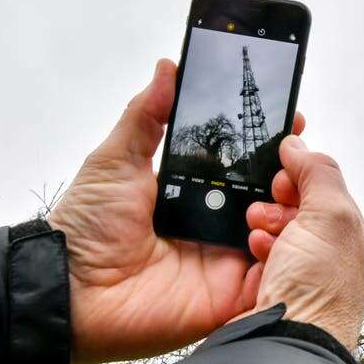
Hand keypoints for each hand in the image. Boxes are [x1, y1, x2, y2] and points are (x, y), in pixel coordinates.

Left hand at [48, 59, 305, 363]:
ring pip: (280, 234)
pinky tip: (279, 234)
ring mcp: (227, 262)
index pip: (247, 164)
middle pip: (272, 197)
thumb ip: (146, 114)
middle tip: (294, 158)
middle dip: (292, 175)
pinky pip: (270, 278)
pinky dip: (283, 259)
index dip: (271, 144)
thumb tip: (168, 66)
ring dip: (290, 211)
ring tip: (282, 192)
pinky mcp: (230, 297)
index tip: (292, 120)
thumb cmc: (85, 226)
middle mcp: (217, 225)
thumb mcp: (115, 160)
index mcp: (196, 192)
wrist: (69, 290)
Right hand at [243, 136, 363, 350]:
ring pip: (275, 234)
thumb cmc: (319, 289)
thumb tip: (299, 145)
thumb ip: (319, 174)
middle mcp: (329, 259)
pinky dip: (251, 250)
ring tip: (257, 230)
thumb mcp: (331, 215)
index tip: (281, 172)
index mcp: (351, 238)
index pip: (326, 192)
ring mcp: (299, 279)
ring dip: (263, 224)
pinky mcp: (269, 294)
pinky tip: (251, 252)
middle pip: (298, 211)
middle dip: (278, 200)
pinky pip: (256, 259)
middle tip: (267, 207)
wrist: (286, 347)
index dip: (302, 176)